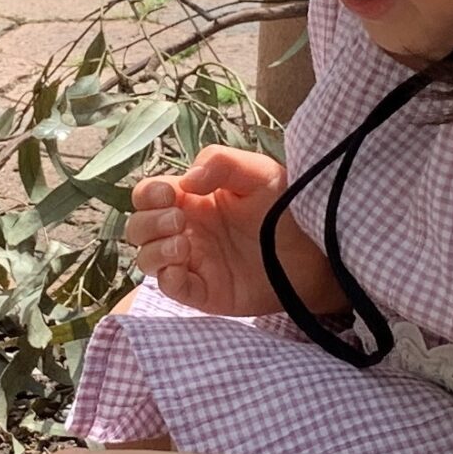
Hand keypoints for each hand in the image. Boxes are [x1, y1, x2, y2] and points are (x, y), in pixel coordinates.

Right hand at [124, 145, 340, 317]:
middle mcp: (186, 231)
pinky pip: (169, 287)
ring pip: (146, 259)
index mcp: (192, 199)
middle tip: (180, 221)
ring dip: (155, 250)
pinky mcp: (203, 292)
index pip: (148, 195)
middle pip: (138, 227)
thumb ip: (222, 162)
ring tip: (183, 245)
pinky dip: (167, 278)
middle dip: (149, 222)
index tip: (169, 195)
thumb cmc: (286, 208)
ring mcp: (192, 262)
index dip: (148, 194)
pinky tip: (183, 266)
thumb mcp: (259, 173)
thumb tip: (186, 182)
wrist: (314, 253)